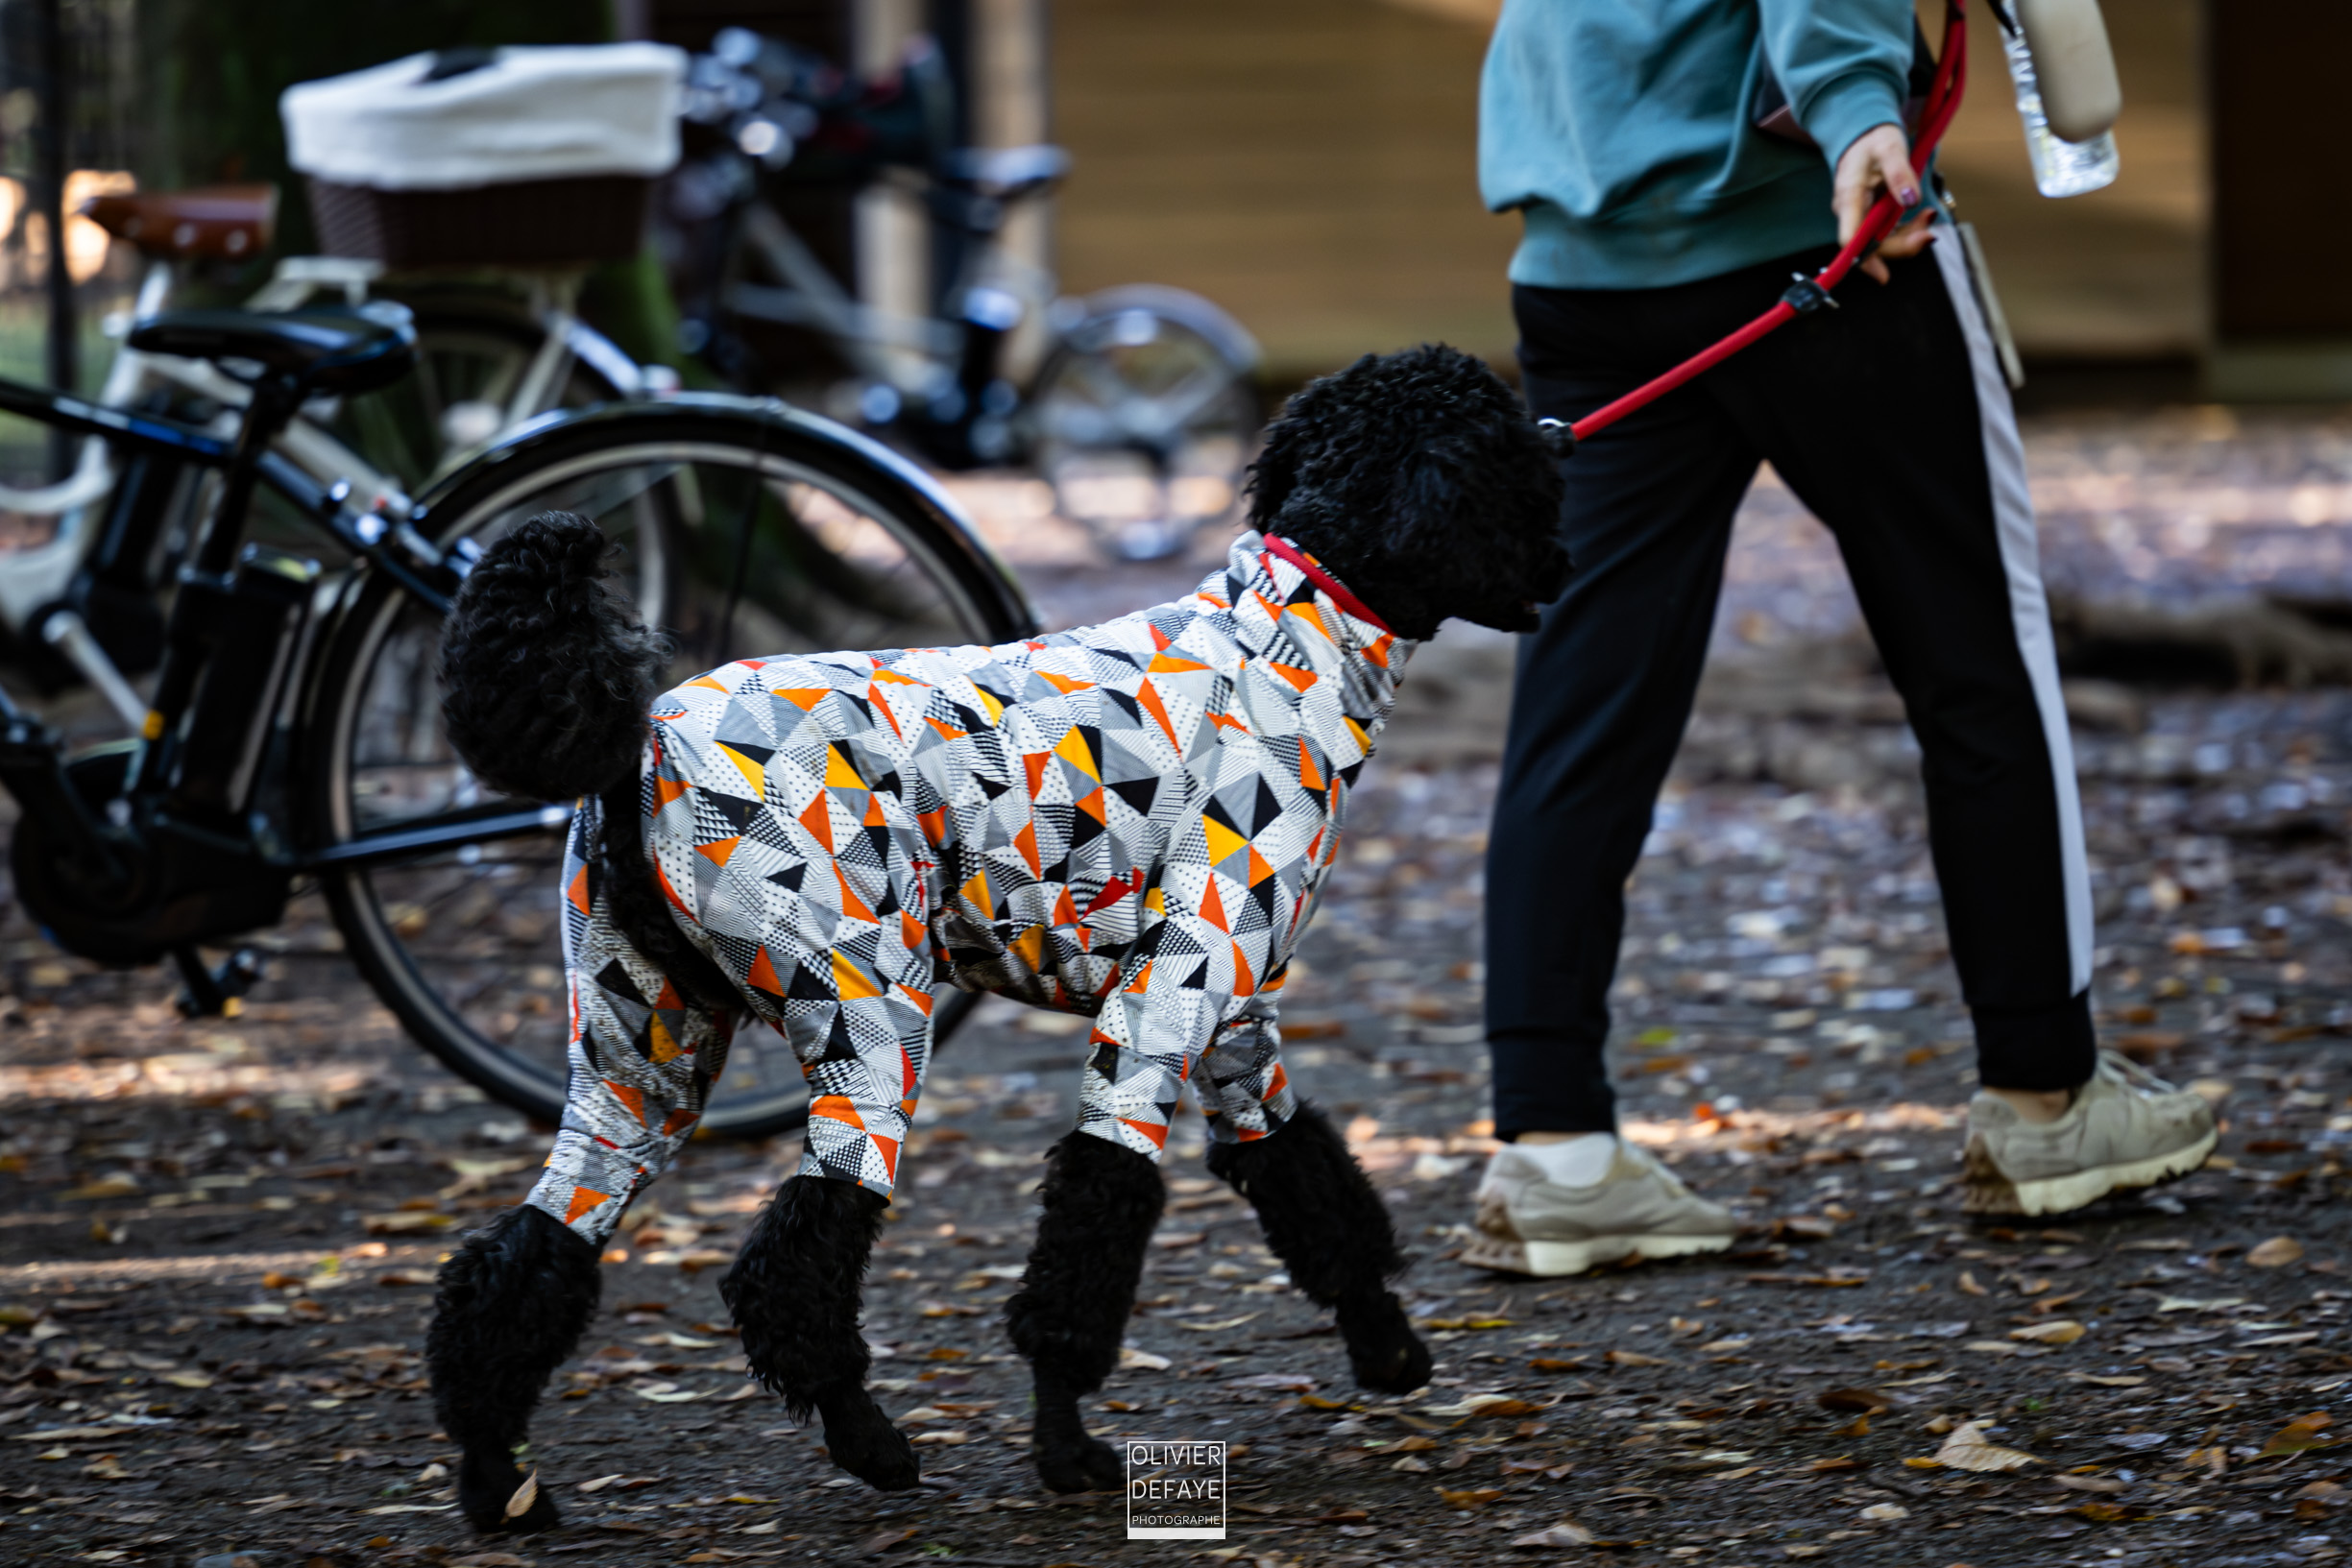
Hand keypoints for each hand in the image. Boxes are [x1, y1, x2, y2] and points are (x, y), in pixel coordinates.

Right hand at [1832, 123, 1935, 282]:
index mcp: (1849, 198)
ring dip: (1909, 236)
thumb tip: (1911, 200)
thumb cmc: (1872, 140)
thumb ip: (1899, 174)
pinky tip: (1924, 215)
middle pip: (1871, 245)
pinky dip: (1909, 228)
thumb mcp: (1889, 148)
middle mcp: (1852, 213)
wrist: (1864, 133)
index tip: (1882, 274)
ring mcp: (1862, 216)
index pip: (1850, 239)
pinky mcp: (1873, 216)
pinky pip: (1890, 231)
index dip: (1864, 259)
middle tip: (1929, 235)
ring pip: (1883, 240)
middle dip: (1901, 245)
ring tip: (1929, 216)